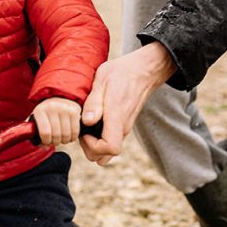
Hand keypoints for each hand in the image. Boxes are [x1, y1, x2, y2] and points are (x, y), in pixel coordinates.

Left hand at [31, 97, 80, 146]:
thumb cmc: (46, 115)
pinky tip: (70, 136)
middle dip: (56, 142)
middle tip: (56, 141)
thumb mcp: (37, 121)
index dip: (47, 141)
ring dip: (65, 141)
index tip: (47, 141)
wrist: (58, 99)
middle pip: (56, 134)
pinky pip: (75, 131)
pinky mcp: (74, 110)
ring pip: (66, 134)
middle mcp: (52, 107)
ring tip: (62, 139)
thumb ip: (35, 136)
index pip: (45, 133)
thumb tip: (45, 147)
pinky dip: (73, 137)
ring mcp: (64, 108)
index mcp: (40, 110)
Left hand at [80, 42, 176, 165]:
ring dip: (95, 146)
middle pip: (106, 156)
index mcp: (117, 116)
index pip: (111, 147)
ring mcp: (125, 127)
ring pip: (109, 152)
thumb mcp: (102, 79)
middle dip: (90, 149)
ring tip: (87, 127)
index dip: (93, 146)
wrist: (143, 70)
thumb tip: (87, 121)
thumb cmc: (122, 72)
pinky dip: (101, 139)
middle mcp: (123, 126)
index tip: (85, 132)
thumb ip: (94, 102)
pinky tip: (95, 122)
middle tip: (82, 130)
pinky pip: (112, 141)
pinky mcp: (124, 125)